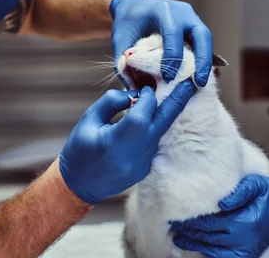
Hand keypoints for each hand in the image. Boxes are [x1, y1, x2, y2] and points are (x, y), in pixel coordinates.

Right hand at [59, 80, 195, 204]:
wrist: (79, 184)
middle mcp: (133, 157)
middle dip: (177, 101)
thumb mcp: (89, 119)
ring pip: (160, 133)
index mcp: (115, 143)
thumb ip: (112, 101)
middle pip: (163, 124)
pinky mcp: (146, 169)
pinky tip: (152, 118)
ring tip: (172, 95)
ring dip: (164, 114)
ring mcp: (142, 165)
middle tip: (189, 83)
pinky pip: (154, 142)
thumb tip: (135, 93)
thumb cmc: (79, 148)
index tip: (144, 88)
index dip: (147, 98)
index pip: (142, 115)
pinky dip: (155, 127)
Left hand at [110, 0, 212, 86]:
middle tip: (199, 83)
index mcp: (163, 10)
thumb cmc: (126, 21)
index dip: (172, 57)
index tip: (167, 79)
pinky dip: (202, 59)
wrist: (133, 5)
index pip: (173, 34)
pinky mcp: (194, 27)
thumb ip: (124, 61)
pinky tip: (197, 76)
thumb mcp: (120, 38)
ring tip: (201, 83)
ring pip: (206, 40)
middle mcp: (182, 12)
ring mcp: (191, 18)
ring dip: (206, 62)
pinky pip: (202, 43)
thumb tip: (133, 89)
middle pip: (201, 34)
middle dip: (202, 60)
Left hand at [169, 173, 268, 257]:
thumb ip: (238, 193)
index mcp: (243, 221)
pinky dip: (211, 255)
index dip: (190, 222)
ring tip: (178, 240)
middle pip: (207, 237)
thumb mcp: (255, 184)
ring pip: (213, 250)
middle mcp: (243, 238)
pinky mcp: (249, 253)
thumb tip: (220, 203)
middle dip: (187, 233)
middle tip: (171, 228)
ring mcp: (246, 248)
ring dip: (194, 245)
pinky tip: (199, 249)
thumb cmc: (268, 191)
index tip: (174, 218)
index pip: (208, 223)